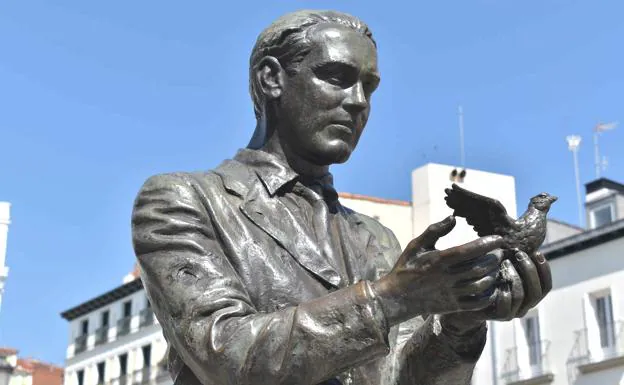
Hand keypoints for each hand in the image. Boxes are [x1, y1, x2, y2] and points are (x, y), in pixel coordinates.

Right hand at [371, 216, 503, 326]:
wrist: (396, 297)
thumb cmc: (406, 268)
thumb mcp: (416, 245)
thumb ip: (435, 231)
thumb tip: (453, 218)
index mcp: (439, 260)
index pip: (469, 250)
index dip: (487, 244)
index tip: (499, 239)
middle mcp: (447, 277)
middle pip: (480, 267)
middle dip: (495, 259)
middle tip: (501, 252)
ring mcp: (451, 293)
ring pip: (481, 285)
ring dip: (493, 275)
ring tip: (497, 268)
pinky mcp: (453, 306)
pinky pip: (477, 303)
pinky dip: (488, 295)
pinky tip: (490, 287)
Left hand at [441, 249, 551, 332]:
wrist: (463, 300)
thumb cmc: (482, 278)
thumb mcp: (499, 267)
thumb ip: (512, 259)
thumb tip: (522, 240)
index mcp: (528, 294)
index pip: (545, 286)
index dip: (544, 270)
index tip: (536, 252)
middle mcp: (523, 306)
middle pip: (537, 292)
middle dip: (530, 270)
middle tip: (519, 254)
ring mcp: (511, 313)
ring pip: (521, 296)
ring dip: (514, 276)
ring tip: (505, 262)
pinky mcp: (496, 317)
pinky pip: (505, 306)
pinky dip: (502, 291)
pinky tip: (495, 277)